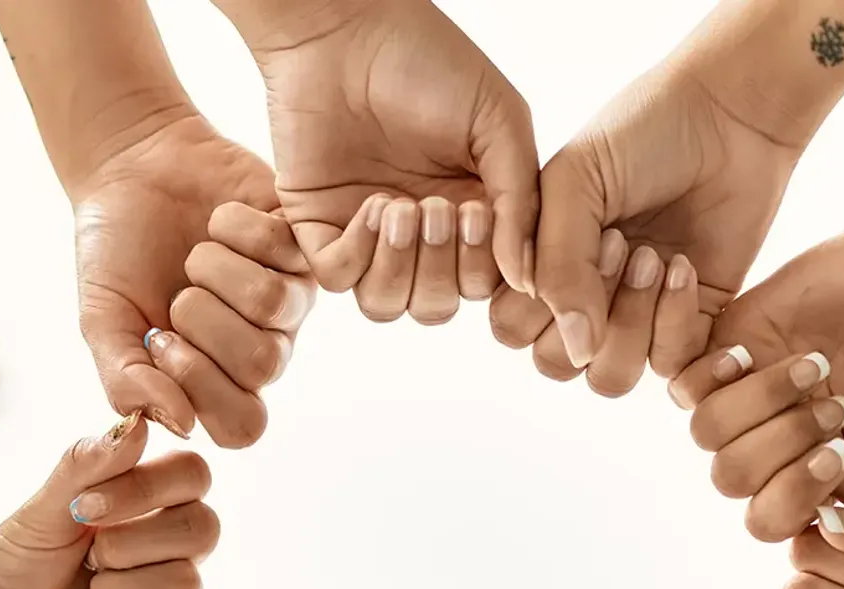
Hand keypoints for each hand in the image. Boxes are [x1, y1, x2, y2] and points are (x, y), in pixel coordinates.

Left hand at [0, 416, 213, 588]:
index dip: (151, 487)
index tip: (88, 506)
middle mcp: (166, 556)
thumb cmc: (5, 576)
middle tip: (87, 559)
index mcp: (144, 511)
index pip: (192, 477)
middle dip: (132, 543)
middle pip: (203, 529)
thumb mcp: (40, 514)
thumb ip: (87, 467)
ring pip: (185, 587)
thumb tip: (139, 421)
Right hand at [71, 110, 297, 444]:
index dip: (203, 390)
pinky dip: (234, 226)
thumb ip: (128, 382)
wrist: (131, 169)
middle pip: (262, 366)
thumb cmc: (117, 254)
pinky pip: (283, 248)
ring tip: (195, 253)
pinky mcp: (302, 242)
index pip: (244, 426)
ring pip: (273, 305)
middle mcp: (262, 345)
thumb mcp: (102, 323)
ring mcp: (288, 296)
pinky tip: (219, 218)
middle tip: (177, 294)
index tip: (162, 343)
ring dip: (216, 269)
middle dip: (204, 322)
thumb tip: (181, 425)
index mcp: (218, 380)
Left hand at [242, 0, 538, 302]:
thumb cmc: (430, 62)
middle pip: (437, 305)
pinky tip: (370, 204)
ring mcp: (366, 234)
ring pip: (387, 305)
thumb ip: (519, 203)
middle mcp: (420, 235)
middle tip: (435, 207)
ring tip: (399, 206)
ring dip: (400, 266)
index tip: (480, 213)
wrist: (345, 29)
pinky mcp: (318, 226)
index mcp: (471, 214)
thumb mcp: (500, 124)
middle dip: (441, 267)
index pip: (485, 284)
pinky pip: (338, 280)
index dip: (485, 267)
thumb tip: (524, 281)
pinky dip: (359, 254)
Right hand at [528, 61, 801, 381]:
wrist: (730, 116)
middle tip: (623, 243)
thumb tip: (576, 347)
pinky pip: (668, 366)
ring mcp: (634, 315)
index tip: (578, 236)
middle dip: (589, 310)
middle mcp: (582, 297)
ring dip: (631, 323)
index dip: (538, 301)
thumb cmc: (643, 134)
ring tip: (656, 258)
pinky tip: (685, 267)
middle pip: (558, 363)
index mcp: (540, 262)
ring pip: (610, 376)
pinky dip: (675, 320)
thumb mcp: (575, 183)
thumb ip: (558, 265)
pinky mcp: (689, 323)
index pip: (512, 326)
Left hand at [674, 346, 843, 541]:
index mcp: (817, 474)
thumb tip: (824, 518)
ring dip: (759, 402)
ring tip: (815, 366)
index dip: (794, 496)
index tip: (841, 450)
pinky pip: (678, 377)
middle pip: (731, 479)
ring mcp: (749, 393)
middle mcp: (776, 442)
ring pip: (706, 432)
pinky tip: (753, 353)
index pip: (771, 520)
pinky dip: (709, 372)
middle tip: (837, 404)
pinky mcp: (728, 340)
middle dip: (781, 444)